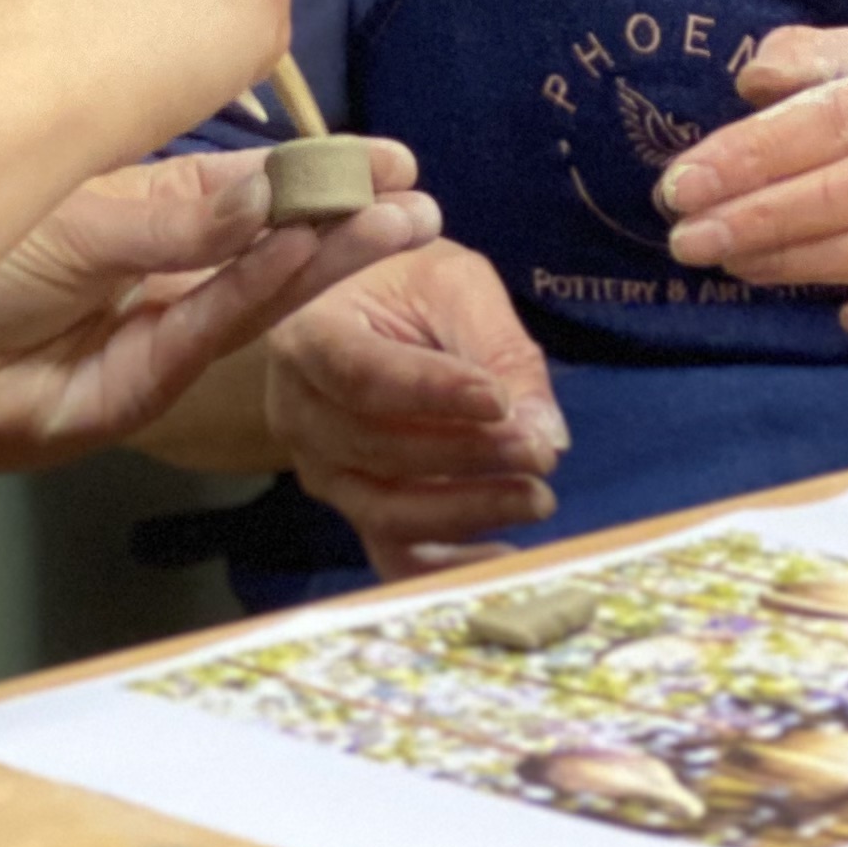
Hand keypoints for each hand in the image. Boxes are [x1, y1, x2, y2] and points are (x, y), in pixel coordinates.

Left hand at [0, 146, 440, 474]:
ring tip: (395, 224)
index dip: (316, 175)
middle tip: (417, 200)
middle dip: (346, 220)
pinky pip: (215, 327)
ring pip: (258, 286)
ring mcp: (154, 329)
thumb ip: (179, 211)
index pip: (249, 189)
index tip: (387, 163)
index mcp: (140, 211)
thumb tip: (269, 188)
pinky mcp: (143, 387)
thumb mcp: (78, 212)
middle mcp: (158, 268)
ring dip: (330, 256)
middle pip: (269, 241)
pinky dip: (261, 290)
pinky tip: (307, 254)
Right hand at [263, 241, 566, 577]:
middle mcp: (299, 412)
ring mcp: (321, 468)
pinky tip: (508, 557)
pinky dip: (450, 566)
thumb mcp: (454, 284)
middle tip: (541, 451)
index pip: (361, 376)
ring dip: (466, 510)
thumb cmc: (402, 279)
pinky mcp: (354, 505)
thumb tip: (548, 436)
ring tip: (538, 497)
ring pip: (385, 510)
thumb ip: (501, 349)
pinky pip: (393, 554)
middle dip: (466, 456)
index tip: (499, 400)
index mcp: (307, 338)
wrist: (362, 304)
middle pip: (377, 449)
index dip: (430, 394)